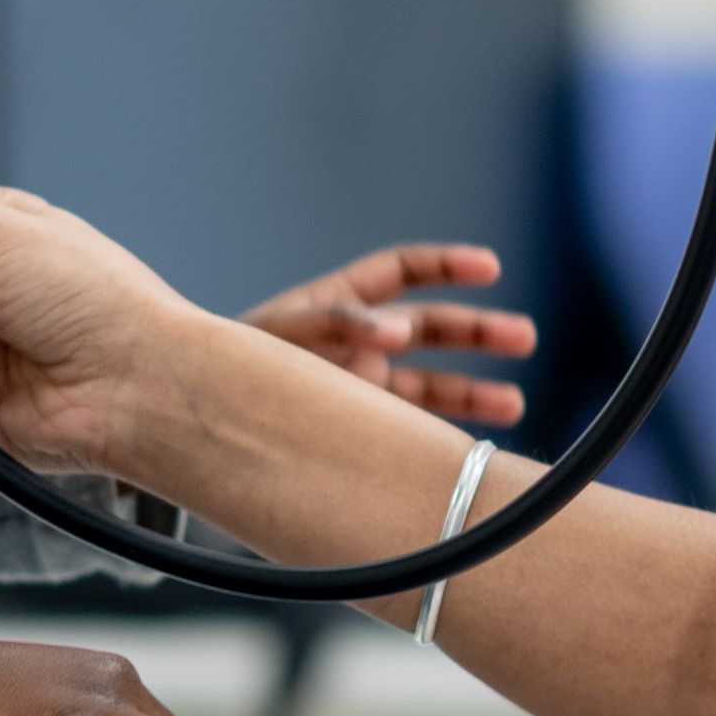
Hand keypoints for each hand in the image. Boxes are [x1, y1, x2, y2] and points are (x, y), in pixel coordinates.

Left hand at [242, 246, 531, 425]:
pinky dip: (439, 437)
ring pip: (431, 385)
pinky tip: (471, 449)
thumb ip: (336, 322)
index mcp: (340, 303)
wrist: (191, 426)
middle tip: (524, 336)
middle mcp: (358, 342)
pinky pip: (409, 430)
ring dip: (472, 392)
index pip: (403, 272)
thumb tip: (398, 328)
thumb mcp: (280, 332)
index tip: (488, 267)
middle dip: (478, 332)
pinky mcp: (356, 428)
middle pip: (432, 329)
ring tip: (513, 401)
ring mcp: (360, 388)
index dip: (447, 265)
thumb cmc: (227, 365)